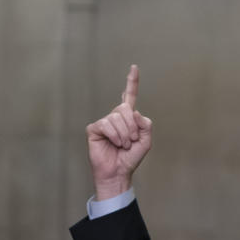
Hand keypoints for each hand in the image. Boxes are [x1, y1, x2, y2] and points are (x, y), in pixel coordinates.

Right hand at [85, 64, 152, 199]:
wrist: (118, 173)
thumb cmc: (130, 158)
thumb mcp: (146, 141)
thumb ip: (145, 124)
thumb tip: (133, 111)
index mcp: (128, 117)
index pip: (130, 96)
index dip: (132, 82)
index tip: (134, 67)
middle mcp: (115, 117)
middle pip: (125, 108)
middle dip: (132, 126)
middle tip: (131, 141)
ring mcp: (104, 122)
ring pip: (117, 117)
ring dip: (124, 135)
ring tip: (122, 146)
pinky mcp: (94, 128)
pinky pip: (107, 124)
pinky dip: (114, 136)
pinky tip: (114, 144)